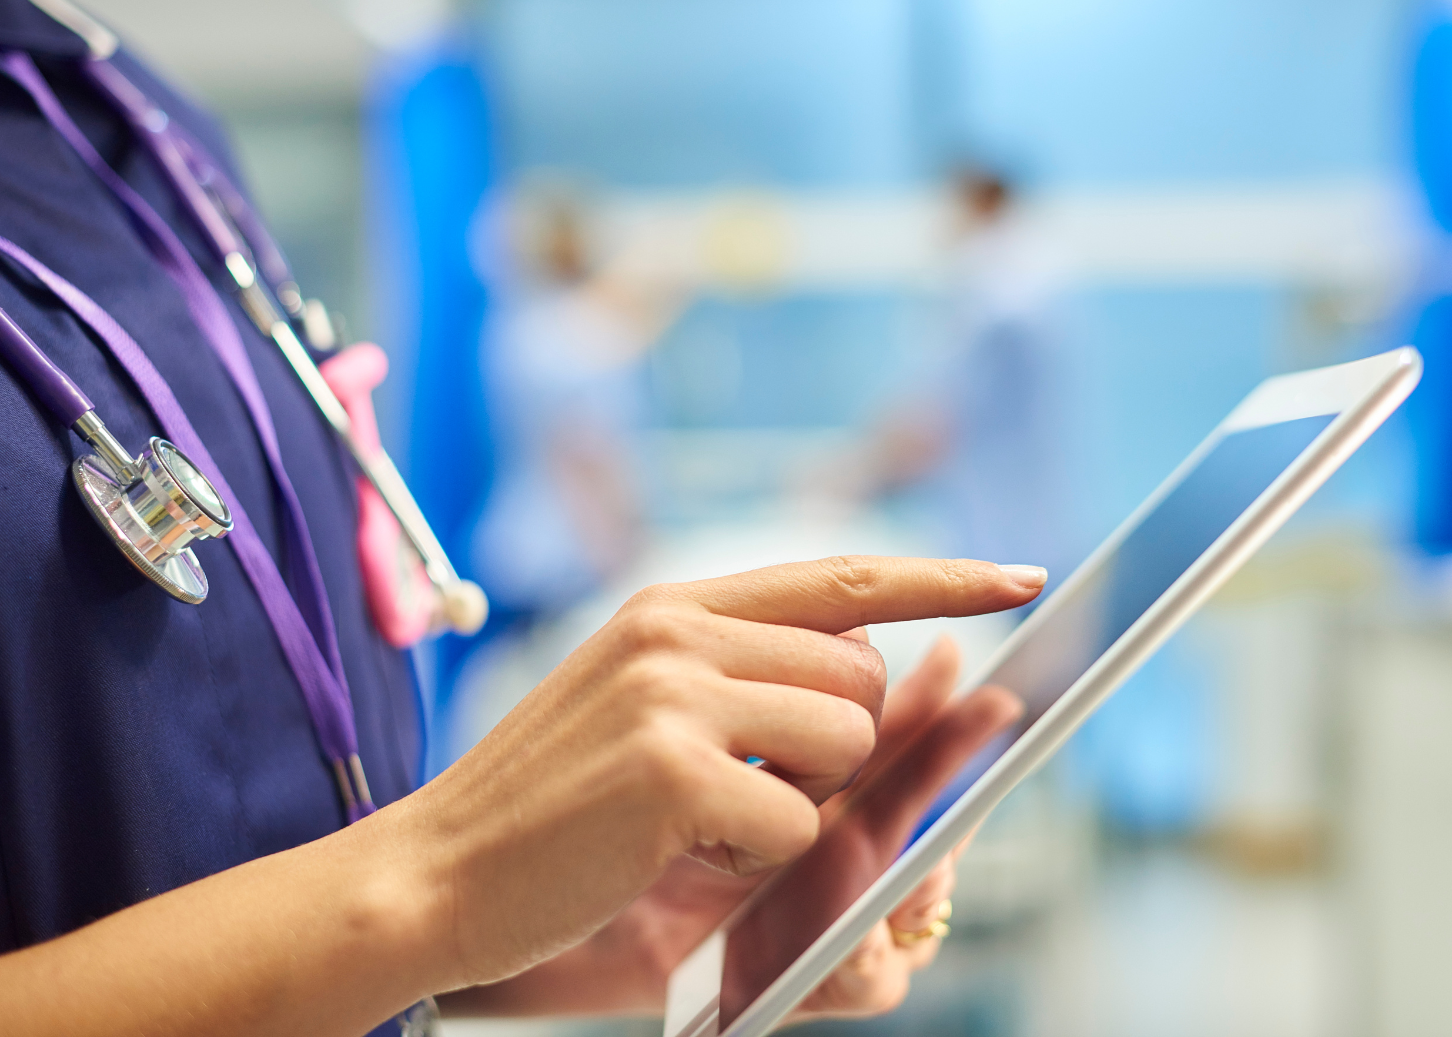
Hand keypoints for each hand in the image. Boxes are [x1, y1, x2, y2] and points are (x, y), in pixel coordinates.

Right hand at [385, 557, 1045, 991]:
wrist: (431, 875)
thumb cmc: (552, 808)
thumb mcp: (648, 707)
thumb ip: (750, 673)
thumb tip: (881, 668)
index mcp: (677, 606)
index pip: (845, 576)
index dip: (943, 580)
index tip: (1020, 578)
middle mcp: (679, 630)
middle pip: (865, 681)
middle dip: (837, 754)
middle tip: (739, 791)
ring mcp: (674, 694)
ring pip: (845, 744)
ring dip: (796, 805)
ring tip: (698, 821)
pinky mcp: (673, 770)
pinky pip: (796, 823)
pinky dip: (752, 861)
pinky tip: (673, 856)